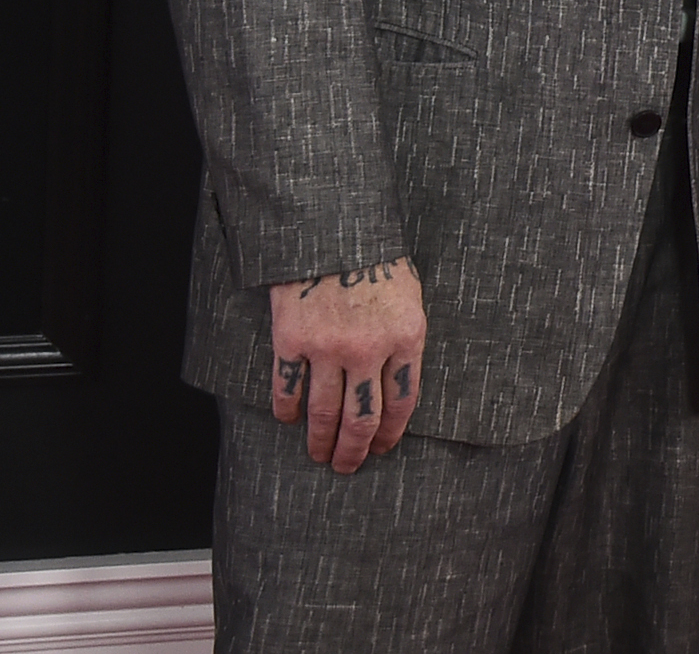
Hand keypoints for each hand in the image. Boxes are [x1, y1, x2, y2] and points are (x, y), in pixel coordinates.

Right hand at [268, 257, 425, 472]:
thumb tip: (395, 387)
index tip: (382, 448)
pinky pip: (288, 390)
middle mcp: (369, 350)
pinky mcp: (292, 342)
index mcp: (406, 338)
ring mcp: (328, 349)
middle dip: (354, 451)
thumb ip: (404, 342)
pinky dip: (287, 412)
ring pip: (324, 413)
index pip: (401, 403)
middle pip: (362, 419)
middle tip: (347, 467)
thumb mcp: (410, 299)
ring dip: (321, 442)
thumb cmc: (377, 262)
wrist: (333, 231)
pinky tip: (289, 422)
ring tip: (319, 456)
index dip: (390, 433)